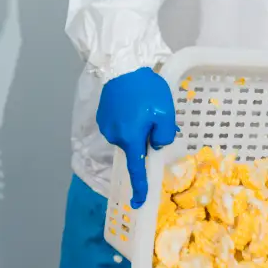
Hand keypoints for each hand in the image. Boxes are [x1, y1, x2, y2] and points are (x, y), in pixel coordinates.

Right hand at [96, 67, 177, 207]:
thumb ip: (164, 135)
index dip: (139, 186)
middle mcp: (115, 136)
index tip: (139, 202)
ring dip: (136, 127)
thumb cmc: (146, 89)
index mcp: (131, 138)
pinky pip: (119, 125)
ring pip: (127, 135)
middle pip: (134, 147)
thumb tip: (156, 145)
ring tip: (141, 104)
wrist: (121, 65)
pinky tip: (130, 103)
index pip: (136, 169)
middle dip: (145, 138)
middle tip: (154, 115)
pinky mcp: (102, 116)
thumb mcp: (165, 112)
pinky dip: (127, 120)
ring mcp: (106, 126)